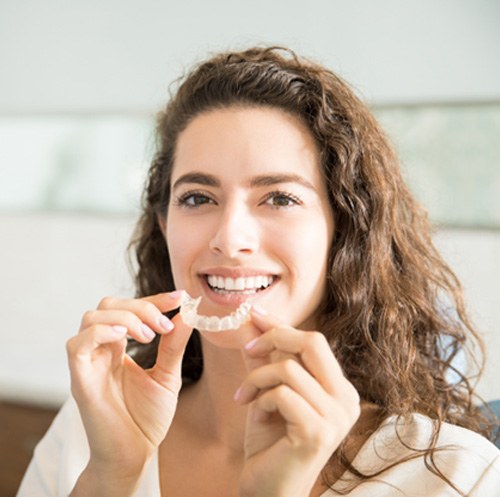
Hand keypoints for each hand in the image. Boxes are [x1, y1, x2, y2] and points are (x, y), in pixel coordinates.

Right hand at [66, 291, 192, 481]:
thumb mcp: (167, 376)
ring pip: (92, 317)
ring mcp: (88, 363)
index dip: (153, 299)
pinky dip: (102, 332)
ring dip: (125, 318)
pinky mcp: (80, 379)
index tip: (179, 298)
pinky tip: (126, 339)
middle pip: (108, 305)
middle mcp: (100, 350)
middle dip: (140, 306)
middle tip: (164, 325)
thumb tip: (187, 314)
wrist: (135, 455)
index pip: (129, 308)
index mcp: (118, 347)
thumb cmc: (146, 418)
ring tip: (149, 336)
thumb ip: (173, 346)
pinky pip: (78, 344)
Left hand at [235, 308, 360, 496]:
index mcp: (339, 388)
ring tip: (244, 396)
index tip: (254, 313)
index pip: (314, 342)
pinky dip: (261, 398)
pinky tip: (254, 415)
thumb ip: (264, 358)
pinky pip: (282, 393)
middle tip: (248, 349)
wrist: (268, 489)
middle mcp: (346, 399)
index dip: (281, 325)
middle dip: (274, 337)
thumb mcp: (267, 391)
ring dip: (257, 378)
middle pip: (313, 342)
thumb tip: (250, 321)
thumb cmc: (270, 441)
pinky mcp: (319, 431)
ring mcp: (337, 416)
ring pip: (289, 368)